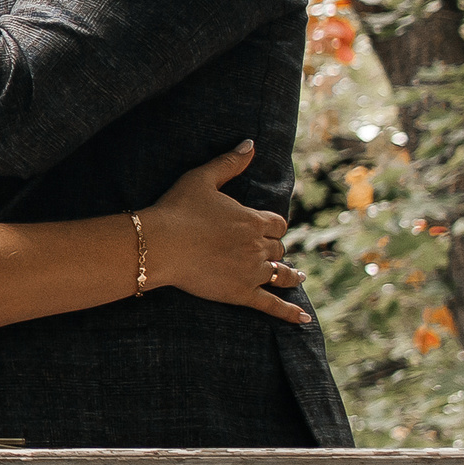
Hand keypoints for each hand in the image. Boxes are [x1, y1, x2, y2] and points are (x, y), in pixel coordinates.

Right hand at [139, 142, 309, 325]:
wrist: (159, 244)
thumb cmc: (177, 210)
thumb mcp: (201, 178)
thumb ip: (229, 162)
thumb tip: (250, 143)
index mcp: (253, 220)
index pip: (277, 224)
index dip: (272, 226)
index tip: (266, 228)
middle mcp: (259, 247)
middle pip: (278, 249)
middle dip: (273, 249)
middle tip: (266, 252)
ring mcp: (252, 272)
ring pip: (281, 274)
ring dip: (291, 274)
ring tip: (298, 276)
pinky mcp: (242, 293)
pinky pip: (273, 305)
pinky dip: (290, 313)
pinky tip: (304, 321)